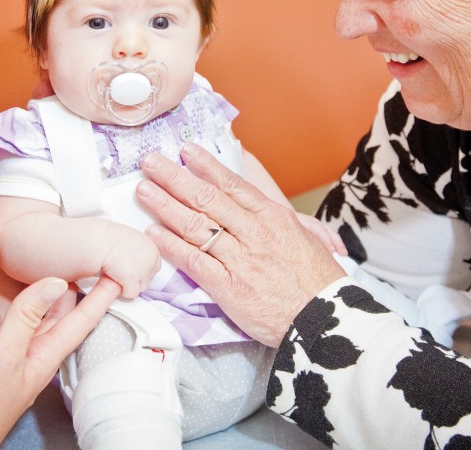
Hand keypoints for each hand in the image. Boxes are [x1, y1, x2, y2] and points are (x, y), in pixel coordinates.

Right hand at [0, 275, 118, 448]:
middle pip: (60, 317)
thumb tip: (54, 283)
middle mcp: (32, 356)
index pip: (81, 320)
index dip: (100, 297)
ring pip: (32, 321)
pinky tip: (5, 309)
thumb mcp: (5, 354)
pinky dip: (9, 317)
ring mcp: (10, 359)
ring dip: (42, 300)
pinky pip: (4, 332)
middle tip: (91, 266)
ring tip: (54, 277)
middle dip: (76, 292)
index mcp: (45, 356)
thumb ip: (26, 317)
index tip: (119, 275)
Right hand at [98, 224, 161, 298]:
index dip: (143, 269)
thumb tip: (136, 260)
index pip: (154, 266)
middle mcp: (151, 261)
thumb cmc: (111, 238)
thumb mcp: (132, 240)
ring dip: (131, 285)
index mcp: (152, 249)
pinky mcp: (132, 281)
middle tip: (124, 273)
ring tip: (119, 277)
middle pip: (149, 277)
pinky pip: (131, 294)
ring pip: (142, 287)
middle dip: (137, 278)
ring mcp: (143, 272)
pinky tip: (115, 282)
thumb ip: (139, 250)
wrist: (101, 241)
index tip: (132, 268)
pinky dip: (123, 291)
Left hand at [137, 143, 345, 345]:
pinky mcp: (230, 288)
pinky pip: (195, 262)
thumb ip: (277, 217)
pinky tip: (153, 233)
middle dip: (174, 178)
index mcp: (273, 217)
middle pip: (207, 198)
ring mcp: (241, 260)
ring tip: (144, 191)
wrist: (326, 319)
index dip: (205, 165)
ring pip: (196, 226)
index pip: (232, 184)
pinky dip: (172, 246)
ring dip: (165, 206)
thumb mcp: (304, 236)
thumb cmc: (317, 280)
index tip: (185, 151)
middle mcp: (255, 233)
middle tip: (150, 163)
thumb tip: (255, 200)